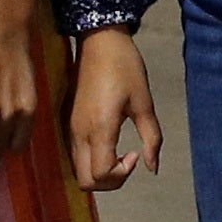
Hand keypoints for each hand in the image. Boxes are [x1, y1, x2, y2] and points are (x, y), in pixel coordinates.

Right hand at [68, 28, 159, 191]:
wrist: (99, 40)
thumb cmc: (125, 68)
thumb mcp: (144, 103)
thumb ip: (152, 139)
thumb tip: (154, 167)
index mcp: (99, 128)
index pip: (101, 174)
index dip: (121, 175)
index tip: (135, 153)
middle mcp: (79, 133)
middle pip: (85, 181)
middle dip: (109, 181)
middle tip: (127, 161)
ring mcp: (69, 128)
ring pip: (78, 170)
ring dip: (99, 171)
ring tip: (119, 151)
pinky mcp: (67, 122)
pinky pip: (74, 155)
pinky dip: (91, 160)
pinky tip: (108, 141)